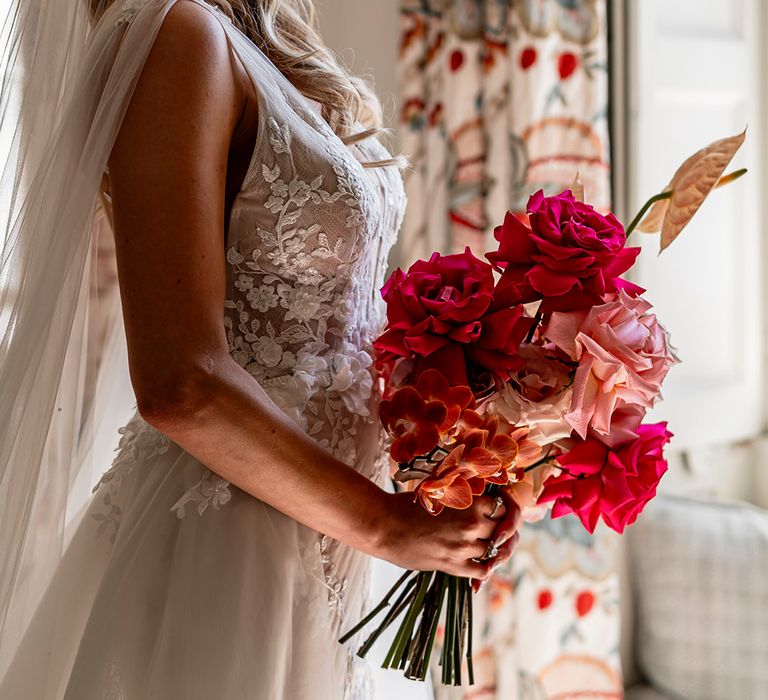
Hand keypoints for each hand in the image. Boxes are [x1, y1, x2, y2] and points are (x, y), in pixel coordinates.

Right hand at [371, 492, 518, 581]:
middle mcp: (470, 523)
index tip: (497, 510)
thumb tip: (479, 494)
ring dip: (493, 548)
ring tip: (487, 545)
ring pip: (495, 550)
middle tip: (497, 529)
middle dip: (502, 528)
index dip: (502, 508)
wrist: (384, 526)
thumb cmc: (407, 504)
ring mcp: (463, 546)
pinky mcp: (453, 564)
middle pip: (503, 528)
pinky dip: (485, 568)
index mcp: (468, 501)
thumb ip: (461, 492)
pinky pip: (482, 570)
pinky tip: (480, 563)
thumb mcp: (438, 490)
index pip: (502, 505)